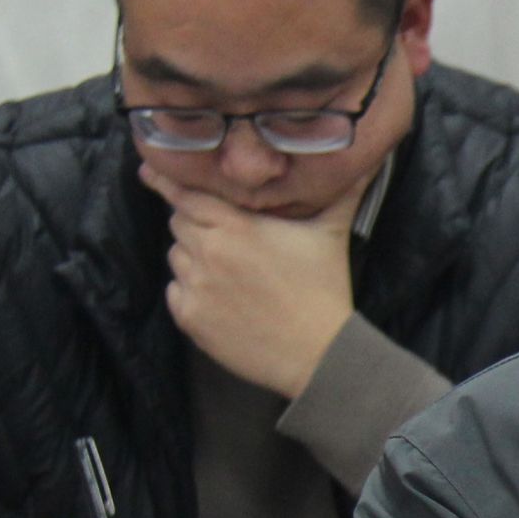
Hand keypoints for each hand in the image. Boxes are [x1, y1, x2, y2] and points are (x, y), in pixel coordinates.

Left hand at [140, 162, 360, 397]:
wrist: (319, 354)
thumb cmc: (324, 291)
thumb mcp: (331, 235)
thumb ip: (341, 194)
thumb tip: (368, 163)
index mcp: (234, 225)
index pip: (184, 194)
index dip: (168, 182)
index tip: (150, 171)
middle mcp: (207, 251)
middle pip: (179, 222)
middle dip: (197, 225)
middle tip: (228, 241)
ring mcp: (196, 286)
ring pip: (176, 257)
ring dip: (195, 259)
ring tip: (231, 275)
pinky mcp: (190, 317)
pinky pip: (176, 292)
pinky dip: (191, 293)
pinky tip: (224, 301)